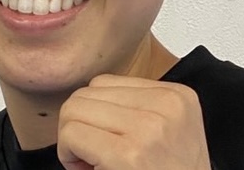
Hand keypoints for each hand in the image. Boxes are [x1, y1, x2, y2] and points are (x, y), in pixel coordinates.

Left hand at [57, 74, 210, 169]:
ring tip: (90, 162)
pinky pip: (71, 133)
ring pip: (74, 108)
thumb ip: (136, 107)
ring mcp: (149, 128)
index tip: (104, 142)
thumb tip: (83, 101)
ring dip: (71, 138)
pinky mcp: (129, 155)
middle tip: (91, 155)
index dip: (94, 114)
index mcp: (176, 96)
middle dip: (78, 124)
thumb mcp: (167, 131)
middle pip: (87, 93)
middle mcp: (166, 105)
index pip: (104, 83)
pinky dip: (67, 152)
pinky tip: (84, 168)